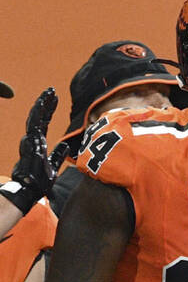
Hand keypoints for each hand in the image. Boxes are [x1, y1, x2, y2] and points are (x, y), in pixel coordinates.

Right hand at [1, 88, 68, 215]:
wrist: (29, 192)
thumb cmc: (39, 180)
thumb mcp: (53, 166)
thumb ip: (58, 154)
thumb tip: (65, 144)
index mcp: (39, 142)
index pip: (44, 121)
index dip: (49, 108)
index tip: (55, 96)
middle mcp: (33, 141)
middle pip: (38, 118)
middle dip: (44, 103)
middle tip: (51, 90)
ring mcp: (29, 145)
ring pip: (33, 123)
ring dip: (39, 110)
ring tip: (45, 98)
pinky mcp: (28, 152)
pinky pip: (31, 137)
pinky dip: (36, 126)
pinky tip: (41, 115)